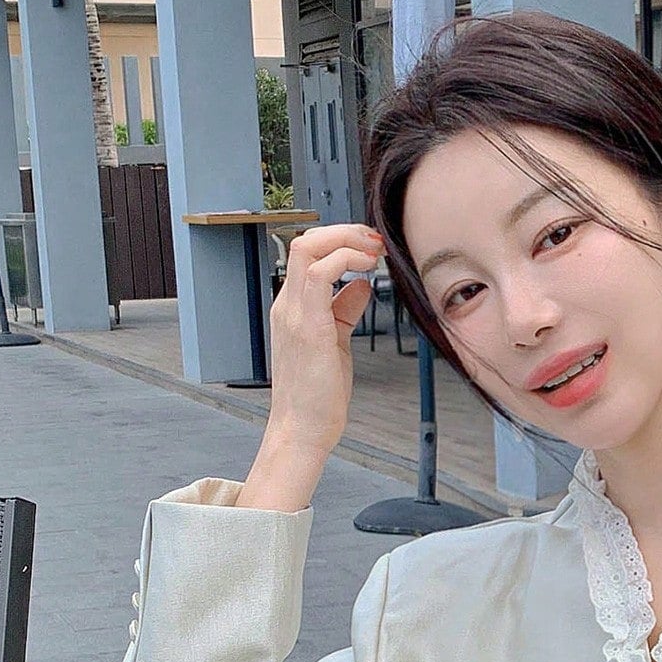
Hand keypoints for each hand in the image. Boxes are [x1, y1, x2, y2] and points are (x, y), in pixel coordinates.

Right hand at [264, 221, 384, 460]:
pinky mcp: (309, 327)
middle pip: (306, 241)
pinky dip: (346, 261)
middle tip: (374, 240)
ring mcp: (294, 314)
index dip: (339, 240)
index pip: (308, 254)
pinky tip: (367, 268)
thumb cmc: (318, 396)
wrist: (302, 430)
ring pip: (310, 249)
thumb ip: (345, 310)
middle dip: (345, 231)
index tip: (370, 246)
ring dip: (347, 241)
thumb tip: (362, 286)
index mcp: (291, 307)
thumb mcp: (336, 342)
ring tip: (374, 250)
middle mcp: (287, 305)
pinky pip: (321, 275)